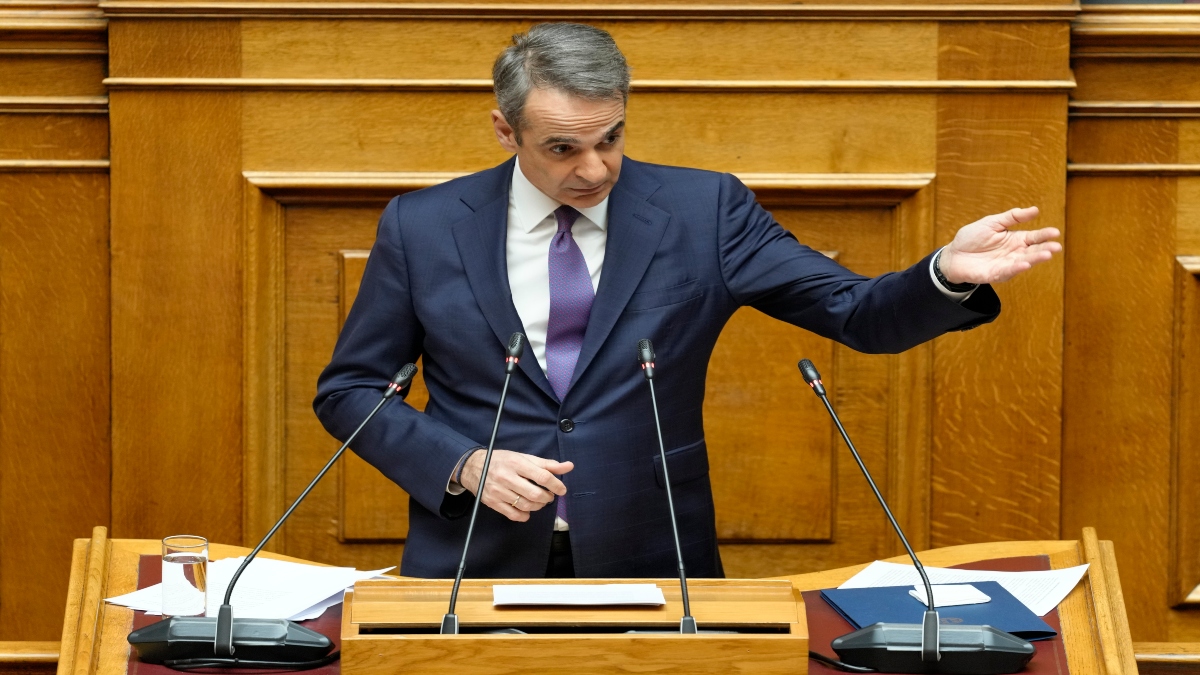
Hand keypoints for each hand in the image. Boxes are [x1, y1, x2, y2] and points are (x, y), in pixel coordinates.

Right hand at [460, 449, 573, 522]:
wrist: (473, 467)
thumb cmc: (502, 460)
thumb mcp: (524, 457)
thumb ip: (547, 464)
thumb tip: (569, 466)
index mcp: (516, 463)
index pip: (542, 476)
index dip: (556, 484)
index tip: (562, 489)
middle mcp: (506, 477)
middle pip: (534, 494)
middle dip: (547, 497)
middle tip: (548, 495)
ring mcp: (498, 491)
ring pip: (526, 506)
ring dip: (538, 506)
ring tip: (539, 501)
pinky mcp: (492, 502)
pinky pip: (513, 515)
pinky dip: (524, 515)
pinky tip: (527, 509)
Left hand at [940, 206, 1061, 284]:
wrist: (953, 254)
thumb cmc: (972, 238)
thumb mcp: (992, 222)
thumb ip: (1013, 217)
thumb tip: (1035, 210)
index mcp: (1015, 239)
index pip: (1034, 237)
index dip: (1045, 235)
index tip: (1055, 232)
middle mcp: (1014, 253)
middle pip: (1033, 251)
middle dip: (1045, 249)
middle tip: (1056, 247)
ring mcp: (1006, 264)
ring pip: (1024, 262)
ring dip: (1035, 259)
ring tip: (1046, 254)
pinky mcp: (995, 274)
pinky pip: (1008, 271)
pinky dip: (1016, 268)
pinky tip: (1025, 264)